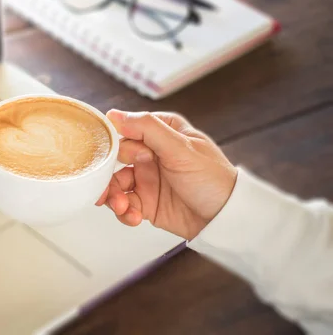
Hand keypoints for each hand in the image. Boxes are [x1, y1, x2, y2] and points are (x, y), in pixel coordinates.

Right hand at [96, 111, 237, 239]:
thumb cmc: (214, 180)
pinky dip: (124, 212)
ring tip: (121, 207)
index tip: (117, 157)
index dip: (116, 145)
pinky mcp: (147, 203)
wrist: (227, 220)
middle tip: (112, 187)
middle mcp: (152, 154)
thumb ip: (147, 129)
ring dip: (113, 196)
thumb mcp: (180, 148)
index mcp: (161, 133)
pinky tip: (133, 217)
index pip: (126, 131)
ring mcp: (148, 179)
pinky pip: (125, 205)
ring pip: (116, 184)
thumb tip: (115, 115)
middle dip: (108, 175)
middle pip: (115, 160)